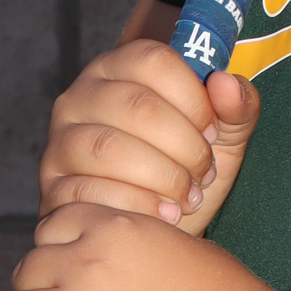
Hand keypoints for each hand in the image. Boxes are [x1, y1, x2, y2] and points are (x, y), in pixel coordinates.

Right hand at [39, 37, 259, 236]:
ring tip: (187, 196)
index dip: (194, 99)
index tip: (212, 130)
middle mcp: (81, 96)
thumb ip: (236, 107)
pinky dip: (138, 206)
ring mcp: (61, 141)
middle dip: (185, 146)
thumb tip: (226, 84)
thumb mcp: (222, 138)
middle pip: (137, 106)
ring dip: (163, 177)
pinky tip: (165, 216)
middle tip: (205, 172)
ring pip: (110, 149)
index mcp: (120, 68)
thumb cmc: (184, 170)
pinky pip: (90, 192)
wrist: (154, 229)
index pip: (154, 61)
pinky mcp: (53, 186)